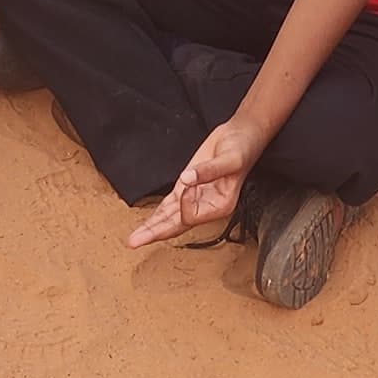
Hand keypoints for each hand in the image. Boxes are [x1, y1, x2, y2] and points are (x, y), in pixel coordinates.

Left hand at [125, 116, 268, 248]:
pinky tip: (147, 225)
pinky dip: (157, 215)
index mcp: (221, 206)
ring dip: (152, 228)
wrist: (241, 135)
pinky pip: (169, 206)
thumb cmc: (242, 149)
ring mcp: (195, 198)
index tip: (189, 180)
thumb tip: (187, 179)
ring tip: (135, 240)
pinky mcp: (187, 188)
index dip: (185, 200)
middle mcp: (207, 207)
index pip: (192, 213)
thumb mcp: (230, 159)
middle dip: (155, 233)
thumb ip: (208, 171)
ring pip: (170, 219)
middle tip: (135, 242)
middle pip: (177, 225)